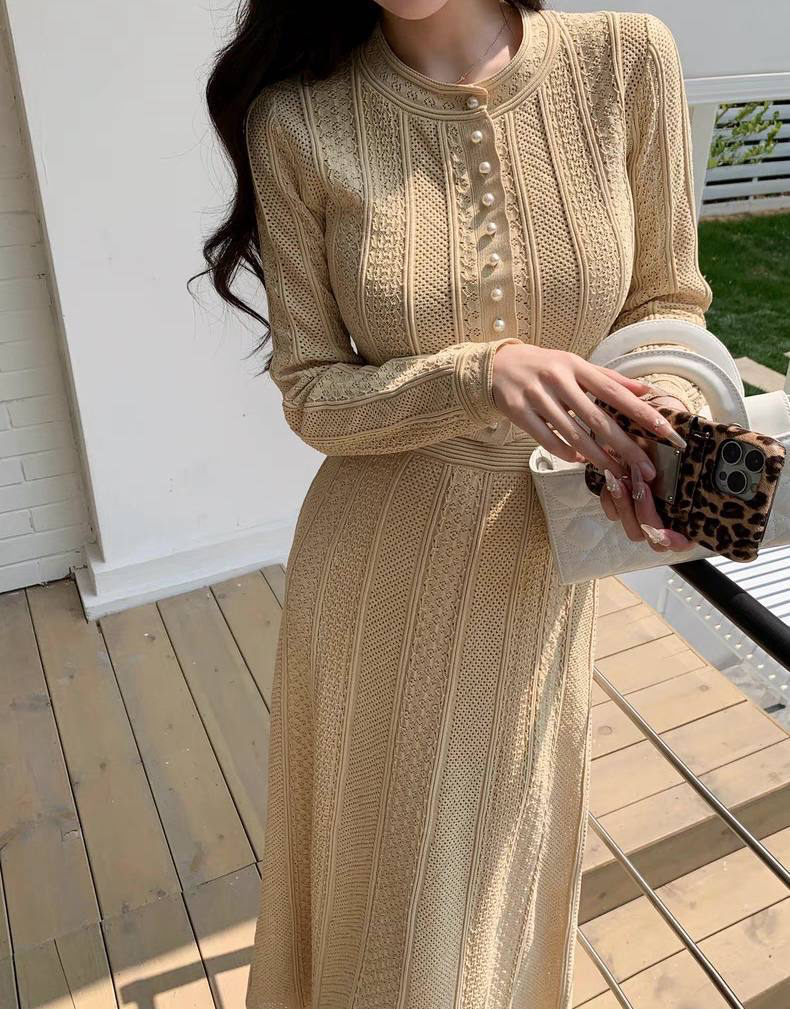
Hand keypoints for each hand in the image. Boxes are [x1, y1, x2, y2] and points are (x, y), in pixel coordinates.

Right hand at [491, 344, 686, 481]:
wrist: (498, 365)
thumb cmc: (545, 367)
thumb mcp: (576, 365)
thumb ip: (610, 379)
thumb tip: (646, 391)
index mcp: (576, 366)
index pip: (614, 392)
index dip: (640, 412)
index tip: (663, 430)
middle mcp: (557, 379)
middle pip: (597, 420)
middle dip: (625, 447)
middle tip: (644, 468)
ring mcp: (536, 396)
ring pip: (573, 435)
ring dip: (597, 457)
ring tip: (616, 471)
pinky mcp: (518, 412)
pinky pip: (547, 441)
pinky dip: (566, 454)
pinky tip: (579, 460)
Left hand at [598, 394, 694, 550]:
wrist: (644, 419)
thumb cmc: (668, 432)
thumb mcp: (680, 436)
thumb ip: (686, 449)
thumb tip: (690, 452)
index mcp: (689, 508)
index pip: (685, 540)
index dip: (676, 541)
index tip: (665, 531)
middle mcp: (667, 516)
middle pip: (654, 539)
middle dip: (645, 514)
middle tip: (642, 487)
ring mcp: (644, 511)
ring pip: (632, 528)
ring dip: (625, 505)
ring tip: (621, 478)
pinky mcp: (623, 502)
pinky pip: (613, 513)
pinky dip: (610, 499)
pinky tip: (611, 477)